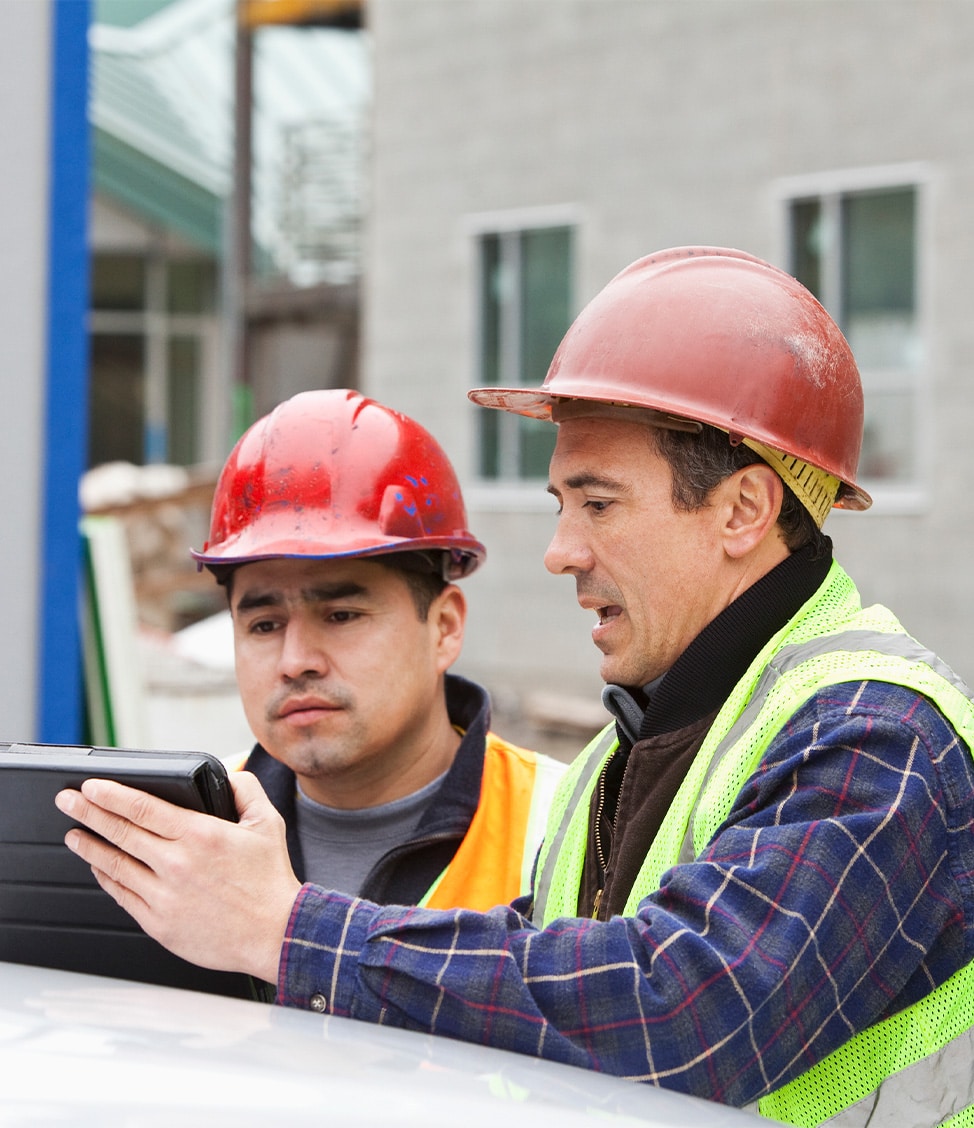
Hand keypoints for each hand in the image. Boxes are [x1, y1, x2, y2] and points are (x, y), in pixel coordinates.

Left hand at [54, 771, 301, 984]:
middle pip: (120, 832)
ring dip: (90, 847)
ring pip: (115, 865)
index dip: (111, 795)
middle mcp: (176, 864)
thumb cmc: (270, 882)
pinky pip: (124, 896)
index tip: (90, 786)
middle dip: (88, 813)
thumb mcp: (268, 823)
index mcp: (200, 835)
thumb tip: (228, 773)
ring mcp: (164, 896)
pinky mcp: (160, 924)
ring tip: (74, 834)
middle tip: (67, 800)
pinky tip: (100, 868)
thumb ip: (246, 790)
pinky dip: (107, 879)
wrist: (275, 934)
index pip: (143, 808)